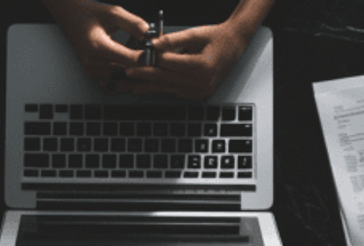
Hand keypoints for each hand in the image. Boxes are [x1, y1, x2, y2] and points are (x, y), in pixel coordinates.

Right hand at [44, 0, 147, 93]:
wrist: (73, 20)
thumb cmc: (92, 14)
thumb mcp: (114, 12)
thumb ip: (134, 24)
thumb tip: (151, 36)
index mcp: (97, 46)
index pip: (128, 59)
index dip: (147, 59)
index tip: (159, 55)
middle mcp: (94, 63)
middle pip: (127, 74)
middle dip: (144, 67)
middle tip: (156, 58)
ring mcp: (93, 73)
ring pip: (123, 83)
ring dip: (135, 75)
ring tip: (142, 61)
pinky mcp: (95, 78)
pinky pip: (115, 88)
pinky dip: (126, 81)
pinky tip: (131, 70)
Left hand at [124, 21, 250, 98]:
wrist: (234, 45)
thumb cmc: (216, 37)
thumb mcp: (195, 33)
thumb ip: (173, 40)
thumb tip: (152, 44)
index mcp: (203, 67)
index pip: (171, 64)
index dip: (153, 59)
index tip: (138, 56)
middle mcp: (203, 82)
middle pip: (168, 78)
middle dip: (146, 75)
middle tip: (129, 72)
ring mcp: (202, 91)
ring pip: (170, 88)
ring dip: (151, 87)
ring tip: (133, 86)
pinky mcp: (199, 94)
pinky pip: (176, 92)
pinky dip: (162, 89)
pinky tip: (148, 89)